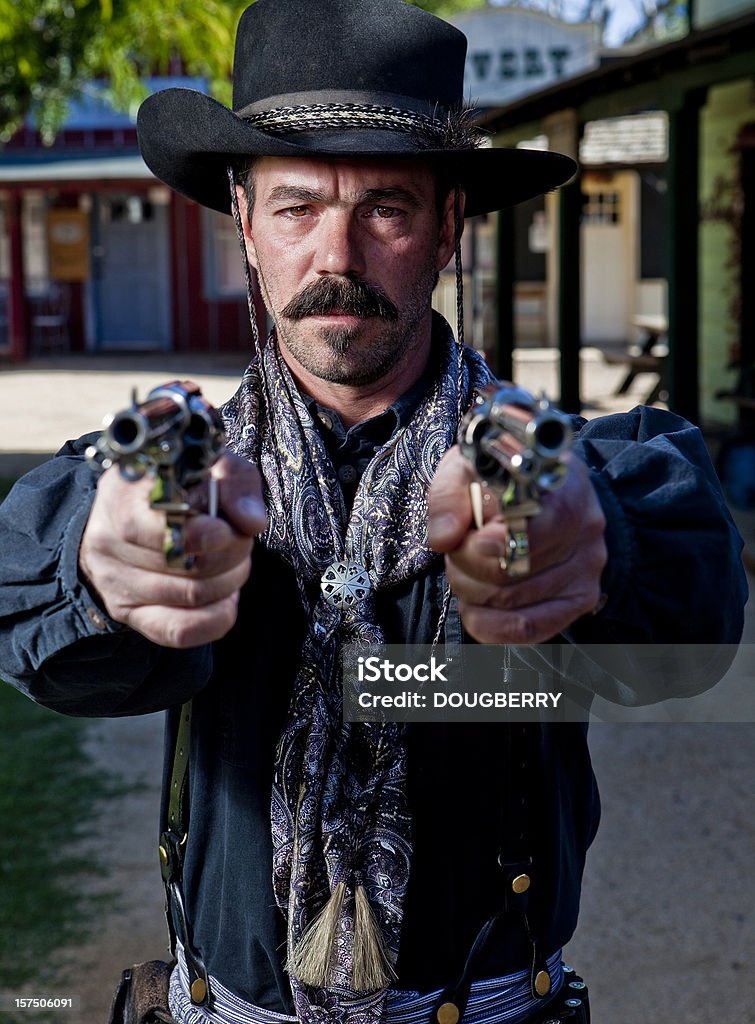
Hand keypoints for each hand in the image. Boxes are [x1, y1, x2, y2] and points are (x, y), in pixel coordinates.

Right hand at [79, 453, 266, 647]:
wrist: (135, 511)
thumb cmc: (180, 486)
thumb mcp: (211, 466)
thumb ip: (236, 484)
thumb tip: (251, 522)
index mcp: (123, 491)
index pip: (155, 527)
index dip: (201, 535)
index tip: (227, 529)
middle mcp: (107, 538)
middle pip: (183, 565)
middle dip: (232, 555)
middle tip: (240, 541)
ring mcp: (113, 579)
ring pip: (190, 596)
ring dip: (229, 581)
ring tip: (234, 563)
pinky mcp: (126, 611)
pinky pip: (178, 630)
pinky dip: (215, 619)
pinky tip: (226, 599)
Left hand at [427, 446, 606, 643]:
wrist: (540, 489)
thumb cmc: (500, 478)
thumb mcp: (467, 468)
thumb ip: (450, 497)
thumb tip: (444, 538)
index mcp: (563, 486)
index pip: (533, 529)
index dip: (492, 543)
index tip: (469, 539)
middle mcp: (585, 528)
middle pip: (512, 572)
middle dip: (465, 565)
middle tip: (456, 550)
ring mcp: (587, 567)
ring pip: (512, 602)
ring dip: (471, 591)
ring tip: (465, 569)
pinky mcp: (580, 598)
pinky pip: (530, 628)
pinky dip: (490, 625)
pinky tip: (474, 608)